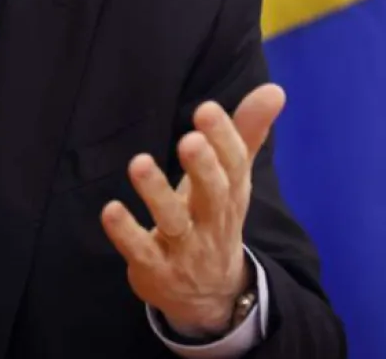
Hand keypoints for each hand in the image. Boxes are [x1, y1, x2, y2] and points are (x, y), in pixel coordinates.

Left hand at [100, 83, 285, 337]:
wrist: (209, 295)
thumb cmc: (213, 218)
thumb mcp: (231, 179)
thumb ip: (246, 133)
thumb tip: (275, 90)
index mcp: (230, 194)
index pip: (233, 165)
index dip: (223, 138)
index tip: (207, 109)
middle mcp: (211, 221)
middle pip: (212, 194)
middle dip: (202, 167)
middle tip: (190, 140)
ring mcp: (184, 247)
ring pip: (173, 221)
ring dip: (156, 192)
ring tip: (138, 163)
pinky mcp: (155, 267)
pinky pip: (140, 250)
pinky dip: (126, 232)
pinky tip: (110, 209)